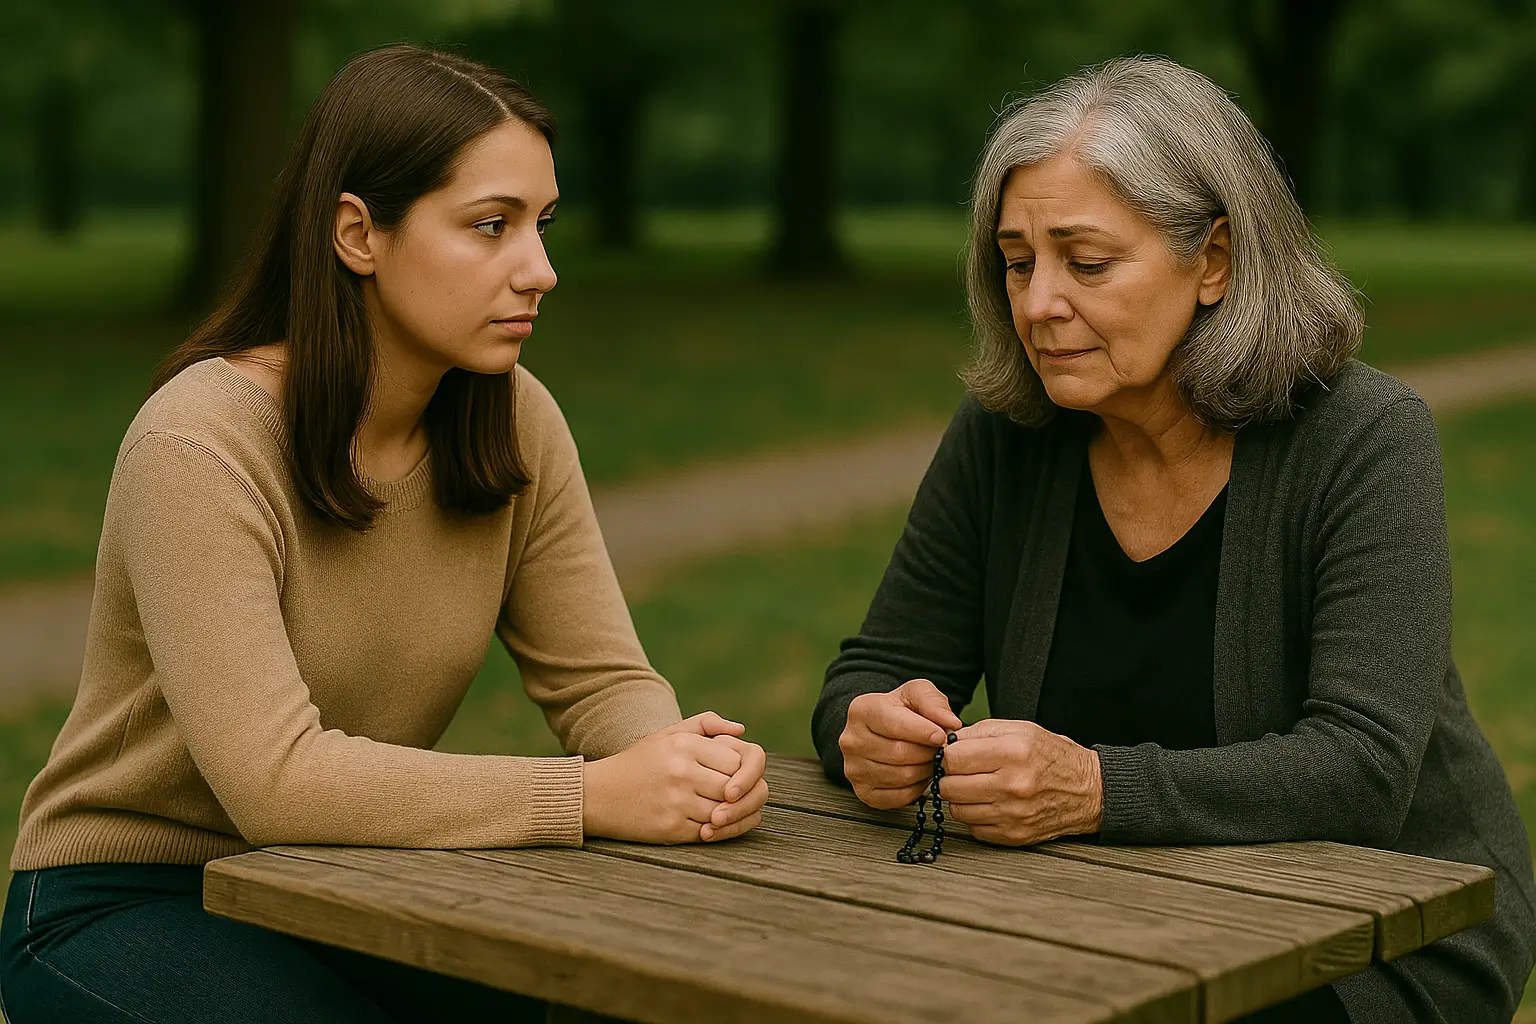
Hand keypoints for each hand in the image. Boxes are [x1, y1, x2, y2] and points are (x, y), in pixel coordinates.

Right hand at [582, 712, 767, 844]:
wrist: (597, 794)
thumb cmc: (638, 763)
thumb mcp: (667, 734)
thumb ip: (706, 724)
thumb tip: (742, 731)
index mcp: (684, 745)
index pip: (738, 760)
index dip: (745, 771)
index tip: (737, 777)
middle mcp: (682, 771)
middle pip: (736, 788)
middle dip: (744, 796)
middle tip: (740, 799)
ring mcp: (676, 801)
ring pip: (726, 813)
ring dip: (733, 816)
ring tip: (729, 813)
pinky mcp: (670, 828)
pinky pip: (710, 833)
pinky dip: (718, 833)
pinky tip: (714, 827)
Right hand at [838, 679, 962, 809]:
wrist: (880, 730)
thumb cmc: (899, 710)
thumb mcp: (916, 693)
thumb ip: (933, 702)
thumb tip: (950, 722)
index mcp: (862, 710)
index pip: (894, 724)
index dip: (923, 732)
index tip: (941, 735)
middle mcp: (852, 740)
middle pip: (899, 753)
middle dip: (927, 753)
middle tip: (939, 749)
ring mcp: (854, 768)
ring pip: (901, 777)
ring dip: (924, 771)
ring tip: (929, 759)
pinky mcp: (862, 791)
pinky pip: (898, 797)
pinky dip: (916, 789)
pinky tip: (919, 775)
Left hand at [939, 719, 1101, 845]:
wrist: (1089, 790)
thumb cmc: (1053, 756)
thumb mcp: (1021, 730)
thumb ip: (980, 732)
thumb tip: (946, 743)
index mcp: (1012, 753)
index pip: (953, 758)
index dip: (947, 755)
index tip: (953, 755)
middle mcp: (1012, 786)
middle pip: (950, 786)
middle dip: (950, 777)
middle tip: (962, 772)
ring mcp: (1012, 814)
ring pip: (958, 810)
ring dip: (961, 799)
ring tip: (976, 788)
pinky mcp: (1014, 835)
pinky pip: (974, 828)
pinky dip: (976, 817)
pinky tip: (989, 804)